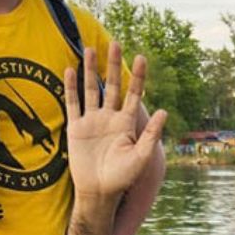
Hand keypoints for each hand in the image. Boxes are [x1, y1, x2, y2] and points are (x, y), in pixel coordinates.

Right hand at [64, 42, 167, 202]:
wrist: (99, 192)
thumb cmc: (123, 177)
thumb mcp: (141, 156)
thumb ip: (151, 134)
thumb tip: (165, 111)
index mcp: (127, 123)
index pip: (133, 94)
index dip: (138, 76)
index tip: (142, 57)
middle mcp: (109, 117)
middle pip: (111, 85)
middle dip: (114, 65)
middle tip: (116, 43)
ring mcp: (92, 121)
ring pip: (91, 89)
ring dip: (91, 70)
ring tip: (91, 48)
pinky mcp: (76, 127)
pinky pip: (72, 103)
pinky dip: (71, 87)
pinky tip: (69, 70)